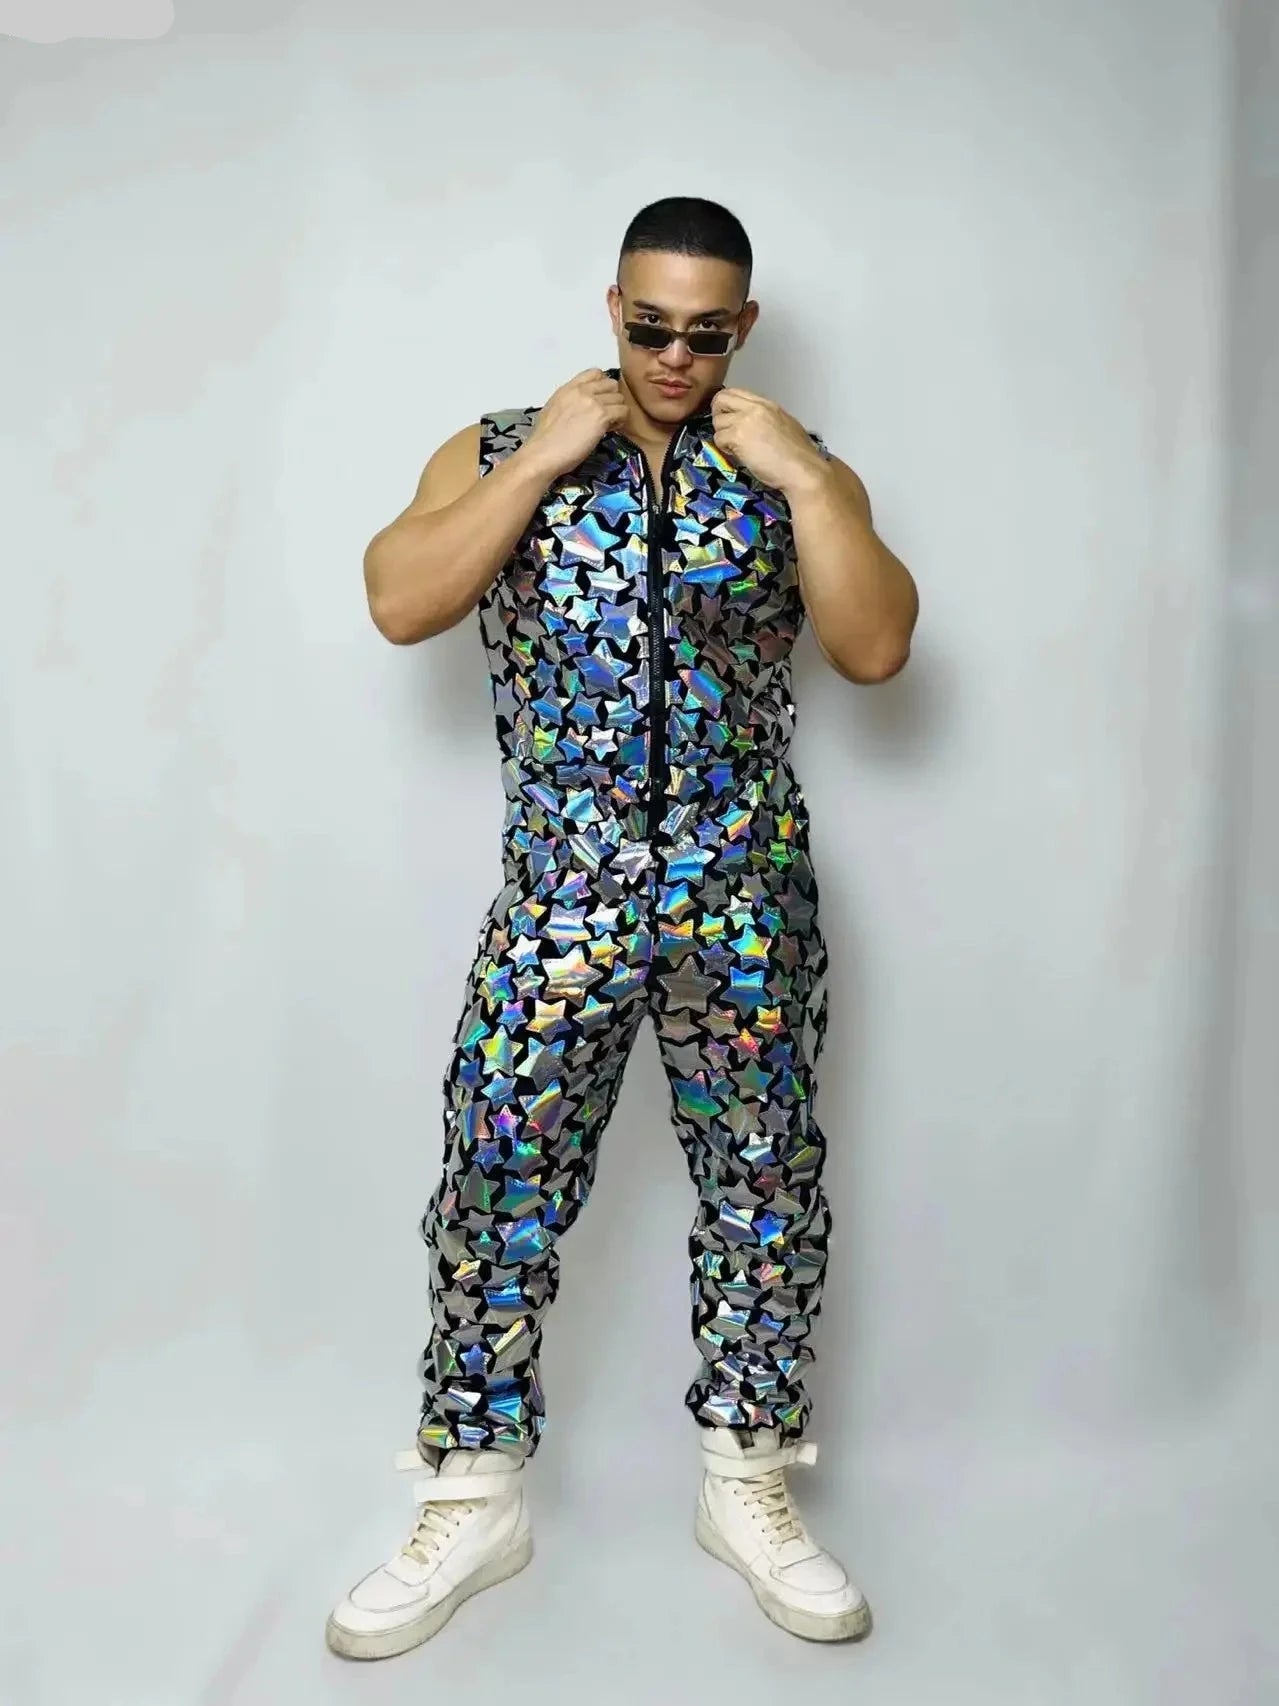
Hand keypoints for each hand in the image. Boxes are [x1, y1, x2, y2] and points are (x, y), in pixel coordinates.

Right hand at [523, 368, 628, 480]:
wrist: (543, 452)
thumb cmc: (545, 439)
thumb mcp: (553, 409)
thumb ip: (570, 402)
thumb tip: (581, 409)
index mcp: (568, 388)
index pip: (595, 373)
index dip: (602, 385)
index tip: (600, 399)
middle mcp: (582, 390)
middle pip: (611, 384)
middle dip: (612, 398)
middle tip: (607, 413)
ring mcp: (593, 401)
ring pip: (620, 398)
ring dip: (618, 410)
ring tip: (609, 424)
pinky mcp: (602, 416)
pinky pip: (623, 411)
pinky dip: (620, 421)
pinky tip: (611, 430)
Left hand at [710, 388, 826, 491]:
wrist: (802, 469)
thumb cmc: (798, 455)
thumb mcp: (783, 425)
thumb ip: (764, 419)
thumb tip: (751, 425)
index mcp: (767, 404)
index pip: (735, 392)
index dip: (727, 406)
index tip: (729, 418)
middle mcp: (755, 408)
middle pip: (721, 399)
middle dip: (718, 414)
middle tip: (725, 430)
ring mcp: (745, 420)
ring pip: (717, 421)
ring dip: (722, 435)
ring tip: (735, 447)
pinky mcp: (738, 436)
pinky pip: (718, 438)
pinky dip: (724, 448)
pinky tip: (737, 455)